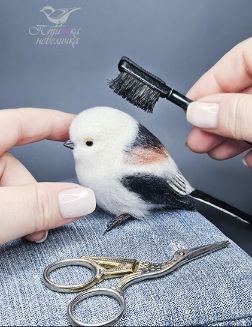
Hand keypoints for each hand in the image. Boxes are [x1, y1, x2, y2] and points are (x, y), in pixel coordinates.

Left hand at [0, 108, 95, 244]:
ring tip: (23, 235)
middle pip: (16, 164)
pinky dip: (10, 212)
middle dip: (35, 193)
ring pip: (8, 184)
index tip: (82, 130)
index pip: (22, 121)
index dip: (55, 122)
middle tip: (42, 224)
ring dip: (22, 208)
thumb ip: (34, 206)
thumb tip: (79, 199)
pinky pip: (0, 196)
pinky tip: (10, 231)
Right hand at [186, 38, 251, 166]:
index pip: (238, 60)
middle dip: (217, 120)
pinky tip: (247, 157)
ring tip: (217, 152)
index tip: (190, 111)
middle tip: (198, 140)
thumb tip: (200, 113)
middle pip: (242, 91)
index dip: (208, 86)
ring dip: (232, 135)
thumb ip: (236, 115)